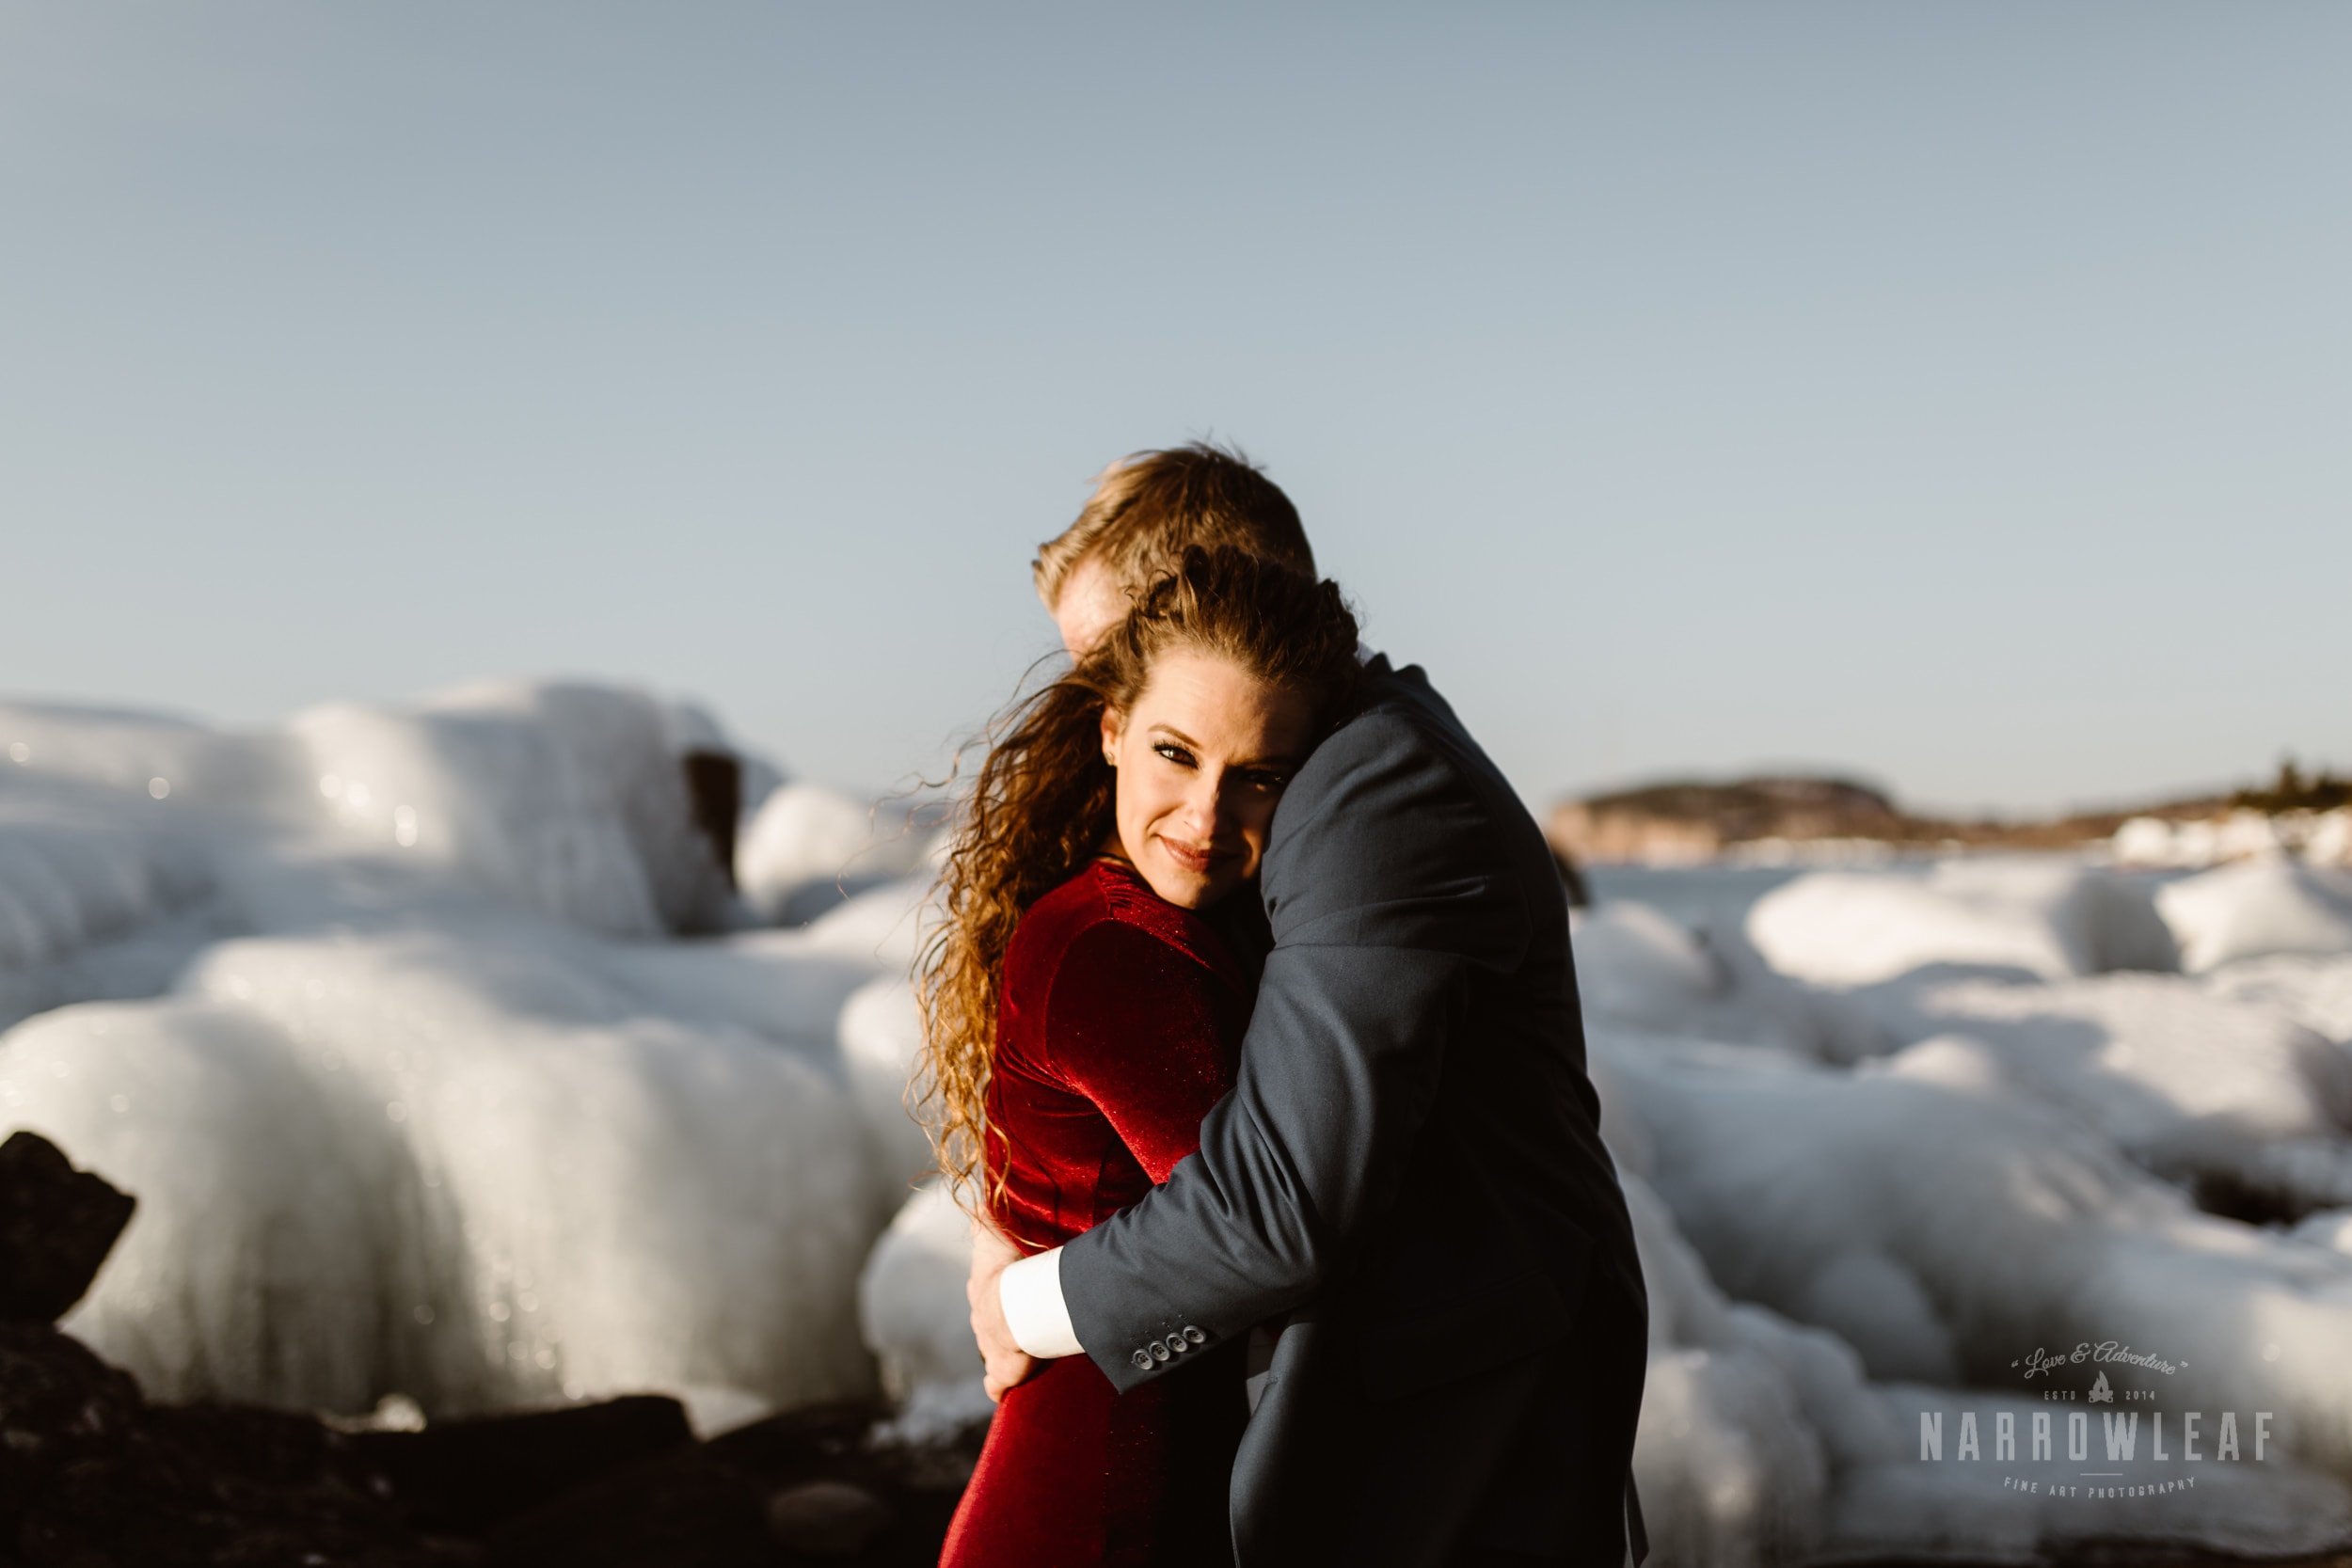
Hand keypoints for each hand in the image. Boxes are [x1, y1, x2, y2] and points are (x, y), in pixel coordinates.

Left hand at [968, 1215, 1035, 1401]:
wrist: (1017, 1305)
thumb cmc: (1011, 1265)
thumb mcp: (992, 1231)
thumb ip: (984, 1214)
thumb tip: (976, 1190)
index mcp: (982, 1287)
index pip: (985, 1289)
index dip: (997, 1289)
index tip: (1011, 1288)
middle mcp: (981, 1318)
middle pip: (988, 1320)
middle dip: (1001, 1320)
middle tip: (1024, 1319)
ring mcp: (989, 1346)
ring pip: (992, 1349)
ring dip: (1006, 1350)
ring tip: (1026, 1350)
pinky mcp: (1001, 1372)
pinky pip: (996, 1384)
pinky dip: (1000, 1386)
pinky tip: (1006, 1388)